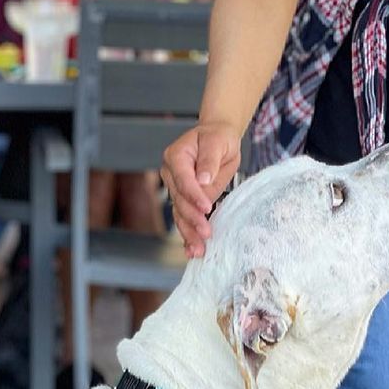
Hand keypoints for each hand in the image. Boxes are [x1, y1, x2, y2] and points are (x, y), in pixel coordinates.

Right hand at [160, 121, 242, 256]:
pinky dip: (188, 235)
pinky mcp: (184, 200)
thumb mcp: (217, 141)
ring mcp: (175, 188)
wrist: (217, 139)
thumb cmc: (217, 138)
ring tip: (199, 250)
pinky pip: (184, 218)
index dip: (194, 195)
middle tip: (206, 233)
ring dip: (189, 233)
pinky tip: (192, 250)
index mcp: (176, 156)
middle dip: (192, 219)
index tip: (207, 207)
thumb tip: (203, 179)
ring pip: (180, 214)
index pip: (183, 179)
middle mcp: (170, 174)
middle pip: (179, 200)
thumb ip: (209, 160)